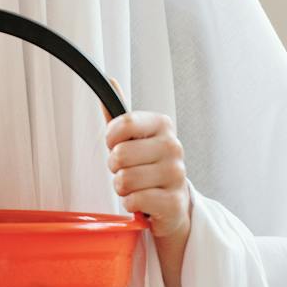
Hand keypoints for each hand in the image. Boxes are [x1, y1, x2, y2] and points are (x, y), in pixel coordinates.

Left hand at [104, 110, 190, 238]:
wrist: (172, 203)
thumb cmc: (147, 168)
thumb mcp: (133, 140)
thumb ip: (119, 115)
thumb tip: (110, 81)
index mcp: (163, 125)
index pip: (123, 123)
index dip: (111, 139)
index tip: (116, 146)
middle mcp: (173, 146)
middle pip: (120, 154)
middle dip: (116, 168)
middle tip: (128, 171)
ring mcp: (176, 174)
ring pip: (125, 180)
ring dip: (123, 189)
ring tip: (136, 187)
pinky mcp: (174, 201)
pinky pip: (134, 200)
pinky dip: (131, 204)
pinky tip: (143, 202)